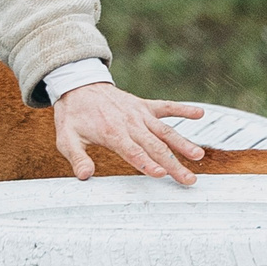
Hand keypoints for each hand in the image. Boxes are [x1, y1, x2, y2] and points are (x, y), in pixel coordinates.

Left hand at [53, 83, 205, 185]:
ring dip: (182, 143)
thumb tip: (84, 175)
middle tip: (189, 180)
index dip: (147, 163)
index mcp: (112, 132)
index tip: (161, 174)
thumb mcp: (66, 138)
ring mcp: (139, 113)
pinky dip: (183, 109)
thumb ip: (77, 158)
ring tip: (198, 155)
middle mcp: (130, 123)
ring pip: (165, 130)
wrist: (78, 85)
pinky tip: (200, 114)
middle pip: (155, 146)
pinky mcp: (144, 105)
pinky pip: (166, 107)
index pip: (133, 152)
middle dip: (173, 164)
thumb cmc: (74, 115)